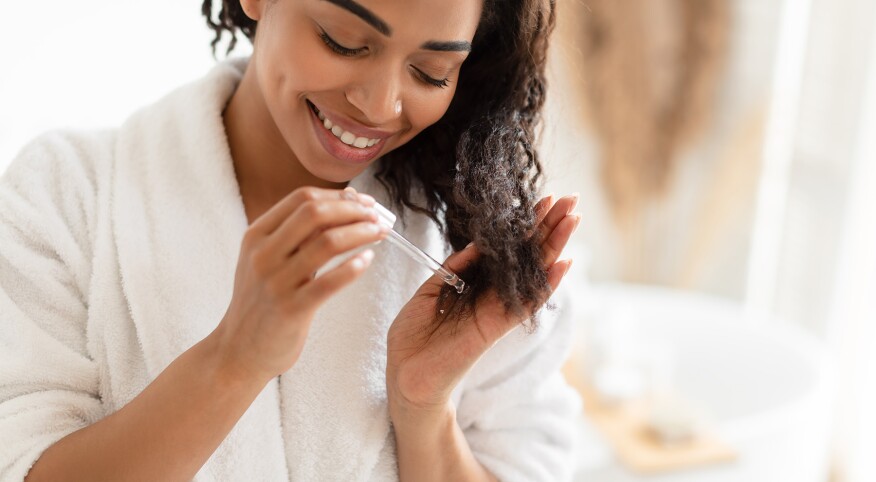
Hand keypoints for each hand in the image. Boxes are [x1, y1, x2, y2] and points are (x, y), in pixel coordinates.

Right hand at [211, 187, 387, 383]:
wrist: (238, 349)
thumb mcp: (267, 259)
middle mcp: (263, 254)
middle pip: (315, 213)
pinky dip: (353, 267)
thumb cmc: (261, 301)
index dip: (338, 195)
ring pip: (327, 243)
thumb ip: (297, 235)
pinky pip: (329, 283)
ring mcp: (276, 282)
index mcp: (256, 235)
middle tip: (377, 217)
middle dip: (353, 210)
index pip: (301, 198)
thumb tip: (343, 206)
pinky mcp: (291, 310)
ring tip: (380, 234)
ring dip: (361, 233)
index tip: (363, 201)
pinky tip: (368, 260)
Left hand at [385, 194, 580, 415]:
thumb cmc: (414, 335)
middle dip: (549, 226)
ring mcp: (498, 309)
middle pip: (528, 254)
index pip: (507, 247)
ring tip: (573, 218)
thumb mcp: (431, 289)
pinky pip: (527, 302)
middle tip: (571, 199)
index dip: (525, 224)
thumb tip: (478, 244)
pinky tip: (564, 263)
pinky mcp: (497, 326)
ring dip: (555, 245)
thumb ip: (456, 267)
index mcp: (476, 281)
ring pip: (534, 272)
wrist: (405, 372)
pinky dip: (547, 284)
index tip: (544, 200)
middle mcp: (493, 293)